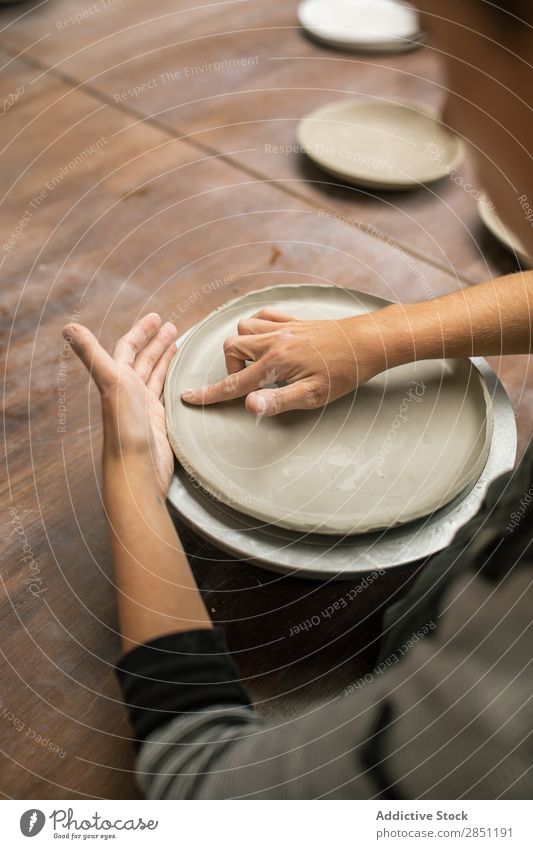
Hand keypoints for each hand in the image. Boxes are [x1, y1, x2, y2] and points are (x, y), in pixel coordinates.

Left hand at [63, 313, 177, 492]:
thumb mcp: (110, 383)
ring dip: (165, 359)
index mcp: (116, 380)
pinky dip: (172, 382)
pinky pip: (165, 395)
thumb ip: (91, 354)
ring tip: (179, 345)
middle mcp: (128, 392)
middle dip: (155, 342)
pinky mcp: (157, 422)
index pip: (128, 349)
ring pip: (154, 376)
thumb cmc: (124, 426)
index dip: (140, 332)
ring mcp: (143, 407)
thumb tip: (68, 327)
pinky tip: (181, 378)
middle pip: (143, 360)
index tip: (156, 318)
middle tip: (173, 326)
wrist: (137, 467)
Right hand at [181, 308, 387, 416]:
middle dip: (232, 367)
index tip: (188, 398)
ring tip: (262, 365)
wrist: (369, 341)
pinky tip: (268, 340)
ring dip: (243, 346)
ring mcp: (284, 327)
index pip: (235, 382)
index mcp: (276, 362)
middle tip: (254, 384)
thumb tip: (248, 405)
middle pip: (232, 347)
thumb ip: (277, 401)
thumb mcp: (313, 396)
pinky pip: (262, 315)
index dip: (209, 394)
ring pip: (243, 328)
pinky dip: (256, 327)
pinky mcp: (294, 320)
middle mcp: (275, 340)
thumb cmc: (344, 372)